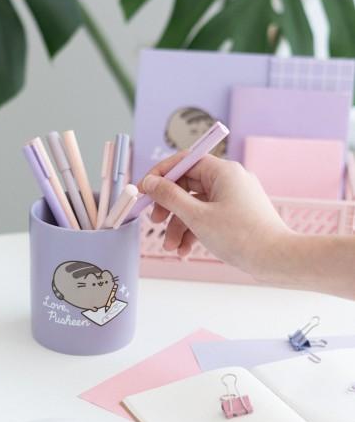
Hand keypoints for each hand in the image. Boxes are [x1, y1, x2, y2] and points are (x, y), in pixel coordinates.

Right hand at [139, 153, 290, 276]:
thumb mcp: (196, 216)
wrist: (277, 260)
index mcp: (223, 171)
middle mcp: (228, 180)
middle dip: (168, 208)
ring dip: (178, 226)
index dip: (161, 174)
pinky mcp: (235, 215)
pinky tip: (185, 251)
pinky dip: (193, 231)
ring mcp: (233, 198)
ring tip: (171, 247)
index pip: (184, 161)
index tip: (144, 189)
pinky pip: (207, 217)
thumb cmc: (241, 236)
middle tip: (154, 221)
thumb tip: (149, 182)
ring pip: (195, 205)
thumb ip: (169, 197)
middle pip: (187, 185)